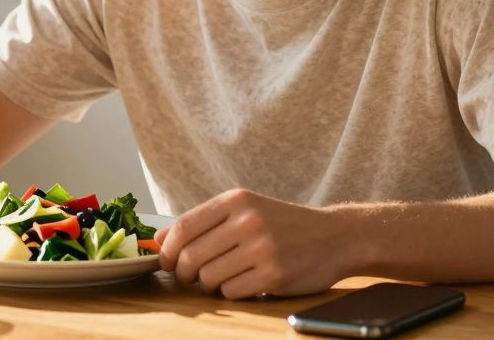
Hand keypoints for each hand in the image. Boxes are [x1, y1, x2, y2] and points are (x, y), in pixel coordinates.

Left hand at [157, 188, 353, 297]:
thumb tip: (158, 239)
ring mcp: (262, 248)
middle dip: (184, 273)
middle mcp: (247, 221)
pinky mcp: (274, 275)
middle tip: (191, 277)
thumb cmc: (283, 225)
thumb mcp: (244, 211)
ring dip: (208, 284)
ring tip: (222, 278)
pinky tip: (243, 283)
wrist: (335, 237)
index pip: (183, 227)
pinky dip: (231, 293)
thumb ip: (202, 222)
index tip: (168, 261)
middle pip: (191, 256)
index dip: (168, 249)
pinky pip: (231, 292)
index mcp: (236, 200)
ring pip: (208, 277)